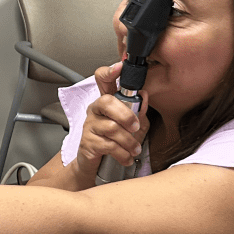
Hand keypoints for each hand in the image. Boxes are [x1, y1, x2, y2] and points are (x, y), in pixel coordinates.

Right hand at [71, 62, 150, 180]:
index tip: (119, 67)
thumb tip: (144, 96)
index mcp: (106, 102)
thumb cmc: (114, 142)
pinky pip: (109, 145)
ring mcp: (90, 125)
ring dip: (129, 141)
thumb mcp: (132, 126)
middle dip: (126, 115)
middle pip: (107, 102)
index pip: (102, 80)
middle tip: (136, 127)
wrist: (96, 165)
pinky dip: (122, 154)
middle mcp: (95, 110)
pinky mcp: (88, 142)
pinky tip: (126, 157)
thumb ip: (138, 111)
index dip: (109, 72)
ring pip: (112, 128)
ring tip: (135, 149)